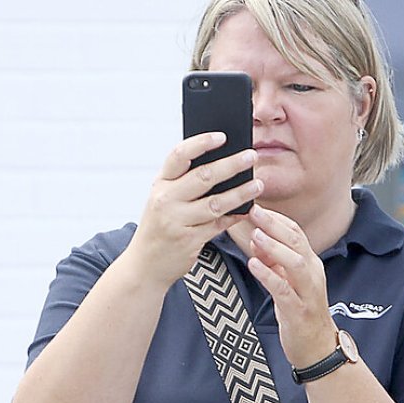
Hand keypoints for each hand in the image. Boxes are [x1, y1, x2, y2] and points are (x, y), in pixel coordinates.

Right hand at [122, 133, 261, 285]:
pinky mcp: (190, 241)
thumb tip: (220, 162)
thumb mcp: (162, 200)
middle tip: (251, 155)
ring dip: (240, 192)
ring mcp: (177, 221)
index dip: (201, 143)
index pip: (179, 155)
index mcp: (160, 184)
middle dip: (231, 164)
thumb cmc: (159, 228)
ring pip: (216, 202)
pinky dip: (234, 216)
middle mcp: (166, 200)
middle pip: (204, 176)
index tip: (222, 136)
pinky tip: (246, 209)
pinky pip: (218, 225)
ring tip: (258, 184)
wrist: (145, 265)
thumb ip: (183, 182)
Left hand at [241, 204, 337, 368]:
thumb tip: (257, 240)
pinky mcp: (299, 311)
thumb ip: (274, 262)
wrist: (317, 349)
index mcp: (310, 264)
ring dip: (274, 246)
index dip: (276, 218)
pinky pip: (283, 289)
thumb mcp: (288, 282)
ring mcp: (307, 292)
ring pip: (295, 262)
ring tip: (256, 234)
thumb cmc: (301, 313)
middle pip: (297, 241)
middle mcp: (312, 273)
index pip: (296, 232)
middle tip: (253, 210)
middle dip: (274, 224)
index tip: (256, 205)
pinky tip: (254, 266)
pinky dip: (268, 275)